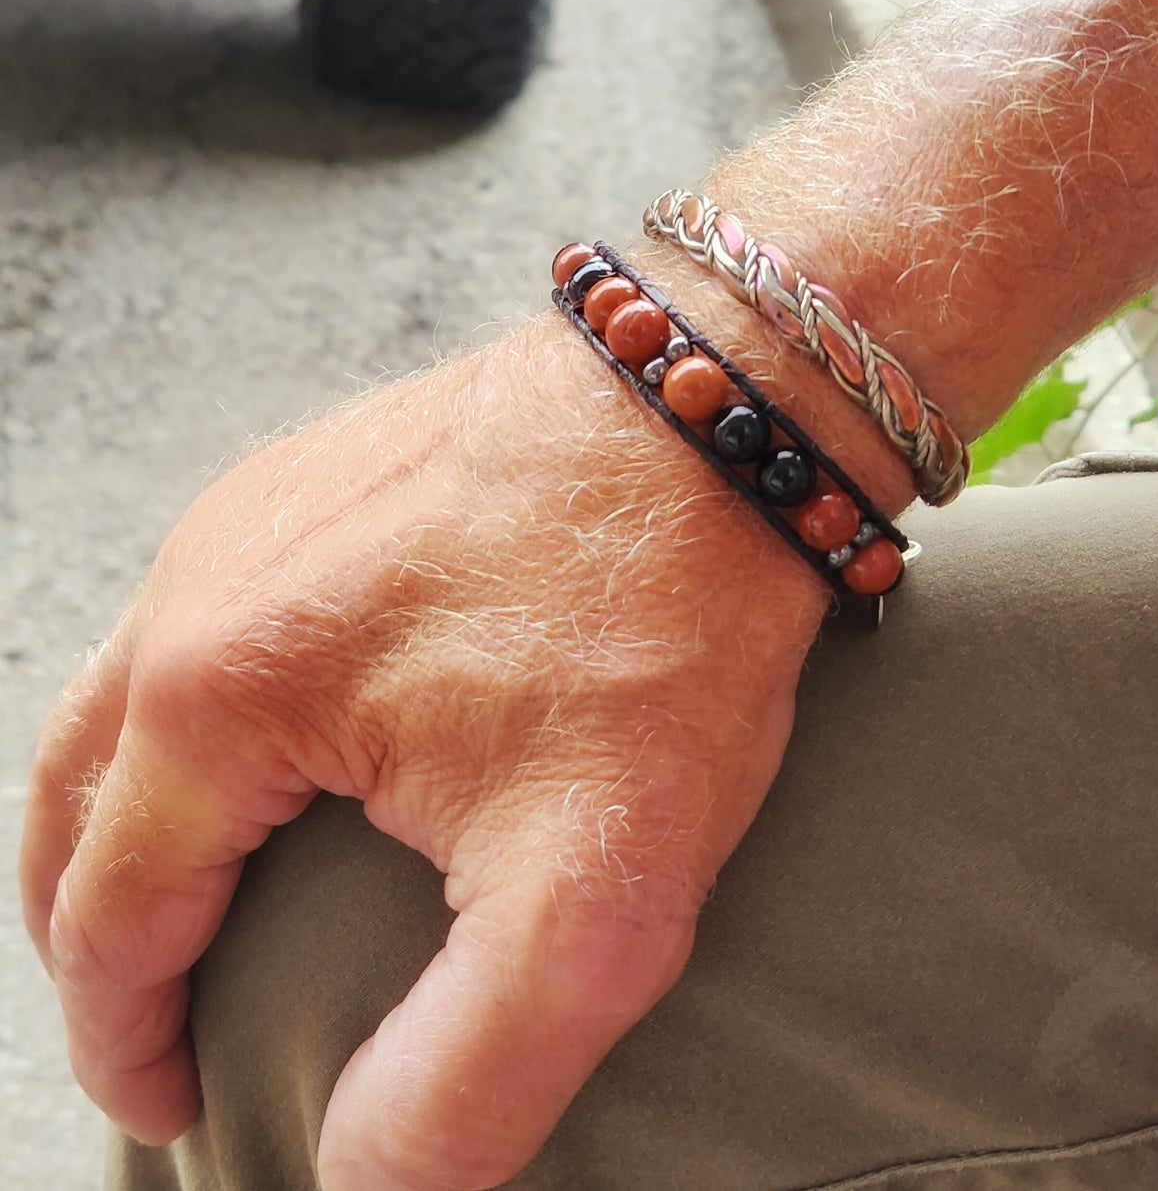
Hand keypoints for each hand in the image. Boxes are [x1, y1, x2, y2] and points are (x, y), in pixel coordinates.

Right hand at [20, 309, 832, 1189]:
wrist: (724, 403)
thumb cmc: (663, 618)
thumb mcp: (588, 892)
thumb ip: (462, 1079)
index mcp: (215, 691)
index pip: (110, 915)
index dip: (127, 1041)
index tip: (175, 1106)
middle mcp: (202, 582)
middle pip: (82, 799)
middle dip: (97, 931)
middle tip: (146, 1014)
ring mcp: (261, 510)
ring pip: (131, 695)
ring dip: (135, 813)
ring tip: (186, 891)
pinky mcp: (329, 473)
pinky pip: (214, 615)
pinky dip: (204, 711)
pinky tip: (270, 737)